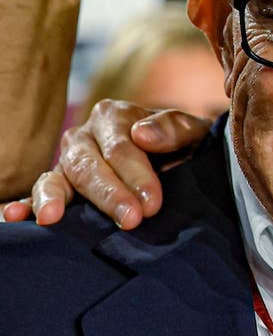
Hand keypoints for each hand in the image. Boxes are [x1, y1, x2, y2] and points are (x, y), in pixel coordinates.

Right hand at [2, 101, 209, 228]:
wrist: (183, 159)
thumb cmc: (185, 145)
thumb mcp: (192, 132)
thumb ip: (174, 128)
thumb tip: (142, 134)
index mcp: (113, 116)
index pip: (119, 147)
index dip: (135, 175)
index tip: (152, 203)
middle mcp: (84, 136)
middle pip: (88, 165)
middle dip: (109, 194)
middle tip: (131, 219)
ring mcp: (68, 162)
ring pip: (58, 178)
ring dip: (56, 199)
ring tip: (53, 218)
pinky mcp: (60, 187)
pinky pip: (39, 194)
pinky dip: (25, 204)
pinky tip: (15, 216)